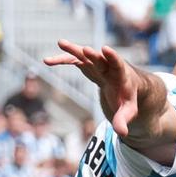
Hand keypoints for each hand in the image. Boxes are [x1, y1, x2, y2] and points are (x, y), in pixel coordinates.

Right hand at [44, 41, 166, 138]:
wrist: (125, 85)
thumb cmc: (128, 98)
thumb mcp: (128, 111)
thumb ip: (124, 120)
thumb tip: (122, 134)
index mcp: (121, 74)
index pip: (117, 64)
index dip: (112, 57)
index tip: (105, 49)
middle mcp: (108, 66)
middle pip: (99, 58)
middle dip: (92, 55)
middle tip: (84, 50)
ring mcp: (97, 64)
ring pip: (84, 55)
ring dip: (73, 50)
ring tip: (60, 42)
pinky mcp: (88, 65)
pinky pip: (74, 61)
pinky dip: (62, 60)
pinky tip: (47, 61)